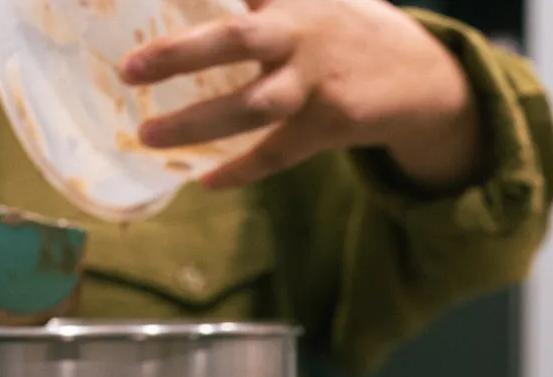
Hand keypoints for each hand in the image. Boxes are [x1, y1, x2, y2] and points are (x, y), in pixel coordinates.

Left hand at [121, 0, 486, 191]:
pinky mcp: (330, 125)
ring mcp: (316, 83)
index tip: (131, 0)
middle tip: (129, 68)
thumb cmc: (350, 28)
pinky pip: (277, 153)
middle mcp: (301, 33)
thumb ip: (263, 0)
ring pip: (251, 106)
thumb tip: (198, 8)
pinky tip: (206, 181)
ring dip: (197, 123)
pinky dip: (241, 169)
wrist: (423, 75)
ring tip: (148, 135)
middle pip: (234, 38)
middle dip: (179, 53)